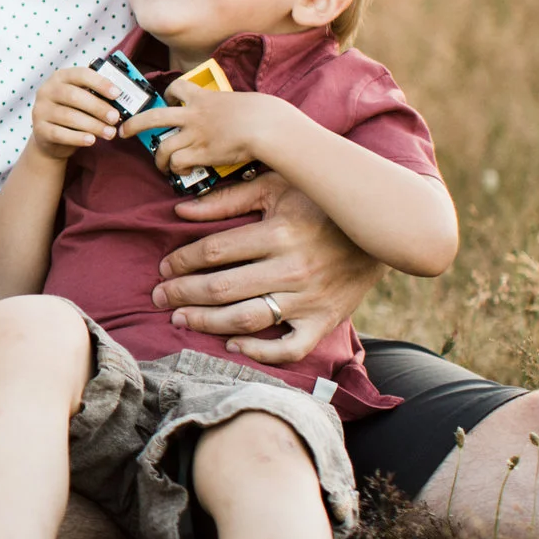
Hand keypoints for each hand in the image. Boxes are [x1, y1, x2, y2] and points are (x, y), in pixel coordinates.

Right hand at [29, 67, 127, 159]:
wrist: (49, 137)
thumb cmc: (72, 113)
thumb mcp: (81, 100)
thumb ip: (95, 95)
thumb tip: (120, 101)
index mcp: (60, 77)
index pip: (80, 74)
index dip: (100, 83)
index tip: (117, 94)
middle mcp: (47, 91)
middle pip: (74, 96)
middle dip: (98, 107)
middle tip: (115, 118)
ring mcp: (40, 110)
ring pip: (68, 116)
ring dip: (93, 125)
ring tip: (110, 133)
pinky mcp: (39, 129)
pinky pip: (60, 134)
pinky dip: (78, 138)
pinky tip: (91, 140)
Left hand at [135, 83, 296, 178]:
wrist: (266, 126)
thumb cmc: (263, 111)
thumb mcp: (240, 99)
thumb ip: (227, 105)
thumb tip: (234, 110)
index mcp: (203, 97)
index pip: (177, 86)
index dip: (170, 93)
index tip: (169, 100)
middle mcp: (192, 115)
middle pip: (152, 117)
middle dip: (133, 124)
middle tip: (124, 130)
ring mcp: (194, 135)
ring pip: (162, 147)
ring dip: (158, 159)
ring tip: (160, 165)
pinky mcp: (200, 153)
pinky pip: (177, 163)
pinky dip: (176, 169)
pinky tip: (180, 172)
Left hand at [153, 173, 381, 363]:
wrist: (380, 228)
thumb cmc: (320, 201)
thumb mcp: (276, 187)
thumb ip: (228, 199)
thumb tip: (180, 211)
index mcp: (278, 232)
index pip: (213, 251)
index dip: (180, 261)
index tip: (163, 267)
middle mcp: (292, 268)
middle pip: (222, 288)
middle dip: (182, 294)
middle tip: (159, 297)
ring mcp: (309, 299)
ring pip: (245, 318)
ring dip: (206, 322)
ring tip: (180, 319)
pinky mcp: (325, 320)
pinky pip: (290, 348)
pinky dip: (260, 351)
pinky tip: (232, 344)